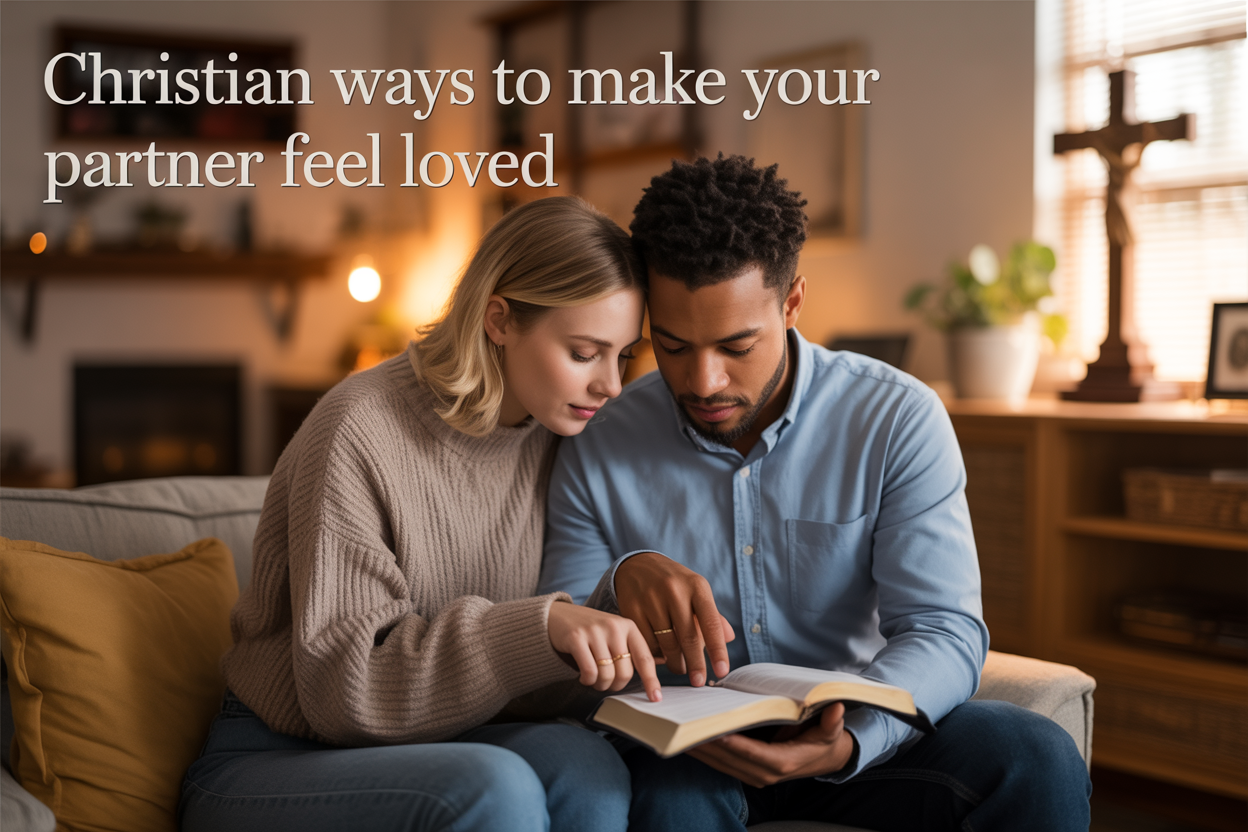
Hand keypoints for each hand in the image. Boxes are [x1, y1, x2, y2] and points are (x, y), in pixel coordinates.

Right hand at [547, 601, 661, 701]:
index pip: (645, 658)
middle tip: (606, 683)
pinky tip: (583, 677)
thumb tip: (661, 663)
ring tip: (594, 680)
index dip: (651, 680)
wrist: (557, 615)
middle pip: (625, 673)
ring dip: (600, 685)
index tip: (656, 698)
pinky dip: (587, 681)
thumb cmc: (590, 630)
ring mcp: (594, 631)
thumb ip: (633, 648)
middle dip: (616, 685)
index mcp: (628, 626)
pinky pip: (589, 672)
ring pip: (607, 675)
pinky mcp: (576, 637)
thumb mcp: (615, 633)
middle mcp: (614, 626)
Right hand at [615, 552, 734, 685]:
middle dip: (695, 664)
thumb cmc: (675, 584)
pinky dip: (656, 655)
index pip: (711, 623)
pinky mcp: (632, 609)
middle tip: (698, 682)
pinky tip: (661, 655)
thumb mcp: (696, 591)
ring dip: (675, 662)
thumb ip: (712, 615)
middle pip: (688, 638)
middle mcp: (674, 590)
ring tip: (680, 666)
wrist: (637, 565)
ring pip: (667, 644)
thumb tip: (729, 638)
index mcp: (696, 586)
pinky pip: (647, 643)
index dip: (718, 650)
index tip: (722, 671)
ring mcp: (651, 599)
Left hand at [685, 703, 854, 786]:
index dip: (734, 746)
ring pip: (721, 764)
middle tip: (685, 730)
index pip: (754, 754)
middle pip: (730, 760)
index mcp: (784, 761)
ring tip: (679, 734)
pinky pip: (722, 763)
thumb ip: (831, 722)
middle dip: (707, 746)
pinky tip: (689, 739)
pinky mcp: (747, 771)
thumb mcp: (831, 730)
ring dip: (700, 751)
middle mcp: (766, 773)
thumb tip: (836, 708)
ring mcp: (754, 774)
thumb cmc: (824, 741)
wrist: (824, 759)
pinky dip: (705, 753)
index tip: (715, 734)